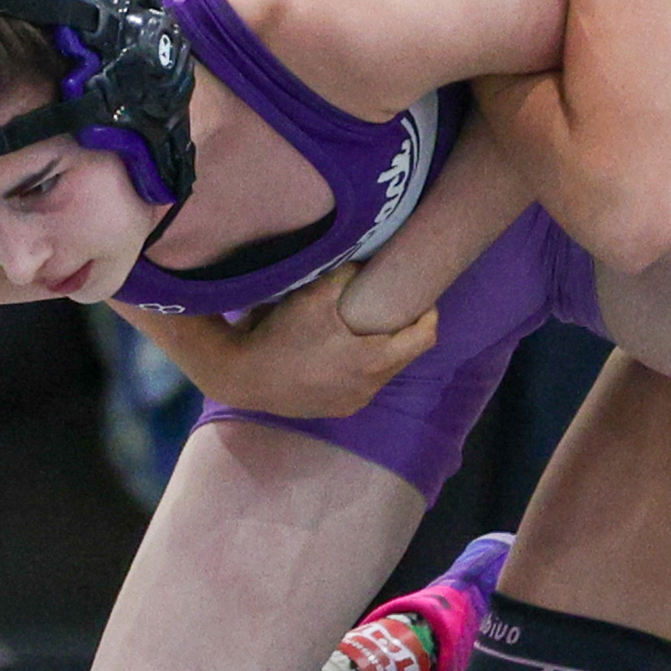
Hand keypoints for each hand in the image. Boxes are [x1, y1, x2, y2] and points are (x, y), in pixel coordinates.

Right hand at [213, 267, 436, 418]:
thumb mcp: (316, 295)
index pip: (424, 339)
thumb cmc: (281, 335)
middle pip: (405, 356)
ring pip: (384, 373)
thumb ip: (349, 275)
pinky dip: (362, 367)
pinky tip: (342, 352)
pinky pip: (362, 385)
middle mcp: (369, 388)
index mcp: (373, 362)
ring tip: (365, 328)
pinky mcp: (336, 409)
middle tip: (392, 308)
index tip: (422, 299)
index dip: (428, 316)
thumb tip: (370, 260)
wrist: (241, 375)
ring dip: (382, 351)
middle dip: (404, 332)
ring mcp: (353, 402)